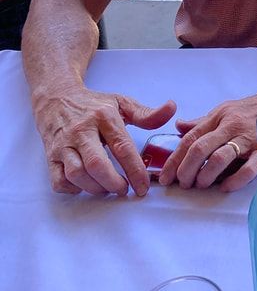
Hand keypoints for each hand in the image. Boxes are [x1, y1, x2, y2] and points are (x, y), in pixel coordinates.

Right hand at [33, 88, 175, 196]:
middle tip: (125, 191)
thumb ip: (146, 113)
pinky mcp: (51, 156)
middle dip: (113, 183)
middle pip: (97, 164)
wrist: (57, 99)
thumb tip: (172, 108)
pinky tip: (86, 186)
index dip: (134, 170)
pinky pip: (59, 180)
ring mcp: (64, 144)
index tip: (143, 187)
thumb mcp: (121, 103)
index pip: (122, 147)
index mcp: (104, 116)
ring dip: (95, 188)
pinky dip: (73, 189)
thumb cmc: (94, 105)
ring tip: (109, 189)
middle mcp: (82, 130)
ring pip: (77, 174)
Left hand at [159, 93, 256, 191]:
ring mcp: (247, 139)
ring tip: (201, 185)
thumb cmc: (250, 111)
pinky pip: (248, 168)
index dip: (175, 159)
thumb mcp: (224, 110)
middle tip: (182, 184)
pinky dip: (235, 180)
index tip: (165, 177)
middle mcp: (230, 126)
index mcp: (218, 117)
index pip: (190, 138)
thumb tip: (178, 127)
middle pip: (200, 148)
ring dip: (206, 175)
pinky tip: (226, 187)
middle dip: (186, 169)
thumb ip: (202, 122)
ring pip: (221, 157)